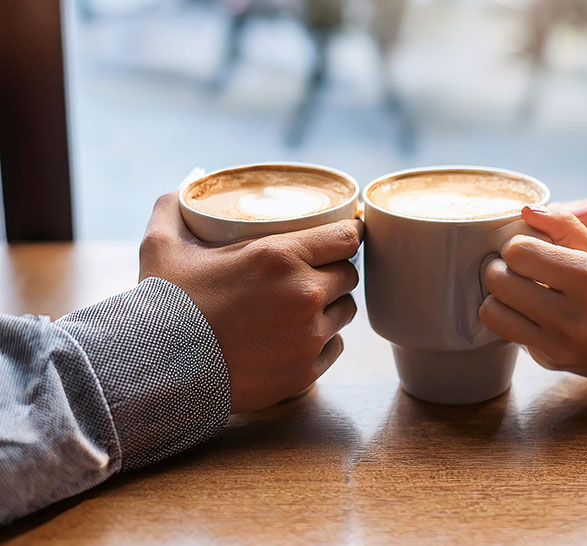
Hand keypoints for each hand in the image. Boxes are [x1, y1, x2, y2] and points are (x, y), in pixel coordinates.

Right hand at [139, 193, 362, 412]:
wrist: (159, 372)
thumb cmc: (164, 305)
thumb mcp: (161, 246)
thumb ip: (174, 208)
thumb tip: (183, 188)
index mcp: (281, 256)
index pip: (346, 238)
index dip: (350, 234)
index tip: (345, 234)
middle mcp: (304, 294)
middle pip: (348, 275)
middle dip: (335, 270)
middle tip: (315, 272)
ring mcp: (309, 337)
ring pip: (345, 311)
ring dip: (332, 305)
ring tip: (309, 305)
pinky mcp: (306, 371)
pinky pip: (335, 346)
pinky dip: (323, 341)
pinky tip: (302, 338)